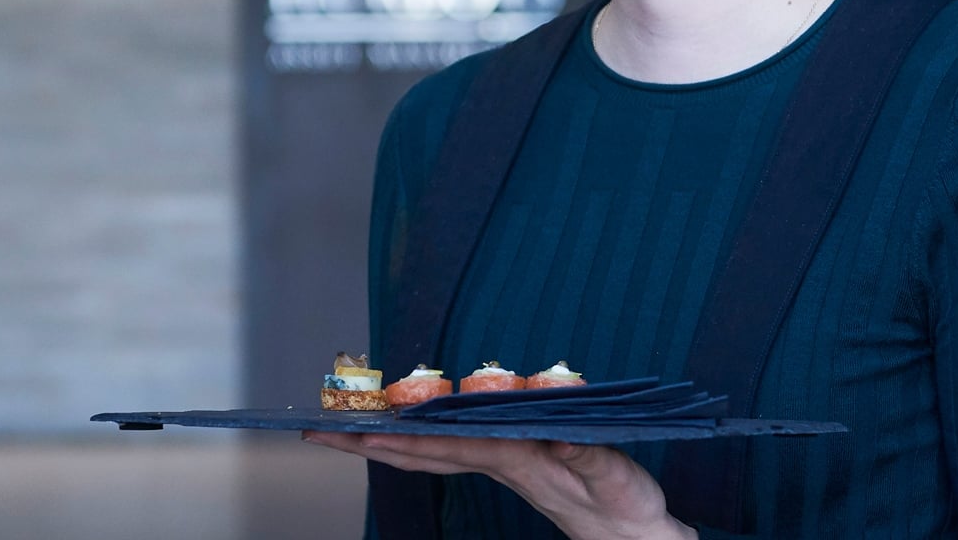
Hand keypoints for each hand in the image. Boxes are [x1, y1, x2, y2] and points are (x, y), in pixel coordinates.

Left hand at [302, 430, 697, 539]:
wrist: (639, 538)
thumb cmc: (626, 507)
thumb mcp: (611, 476)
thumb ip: (582, 454)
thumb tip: (550, 431)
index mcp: (516, 463)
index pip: (446, 447)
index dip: (402, 437)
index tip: (357, 431)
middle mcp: (500, 464)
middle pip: (422, 454)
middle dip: (369, 443)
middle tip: (318, 433)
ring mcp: (505, 467)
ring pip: (434, 453)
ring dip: (390, 440)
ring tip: (349, 428)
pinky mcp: (518, 465)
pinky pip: (457, 449)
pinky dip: (427, 439)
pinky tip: (415, 431)